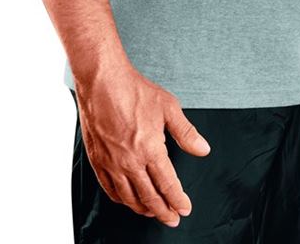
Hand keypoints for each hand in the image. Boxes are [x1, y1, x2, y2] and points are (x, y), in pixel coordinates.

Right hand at [74, 62, 210, 227]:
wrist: (103, 82)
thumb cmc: (134, 91)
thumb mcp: (168, 107)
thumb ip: (186, 132)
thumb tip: (202, 148)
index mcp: (150, 149)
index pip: (168, 185)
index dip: (178, 200)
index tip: (185, 208)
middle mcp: (130, 161)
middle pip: (149, 197)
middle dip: (164, 211)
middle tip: (172, 218)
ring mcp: (111, 163)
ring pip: (129, 198)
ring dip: (143, 208)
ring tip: (153, 212)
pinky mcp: (97, 160)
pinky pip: (110, 189)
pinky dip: (121, 199)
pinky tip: (127, 199)